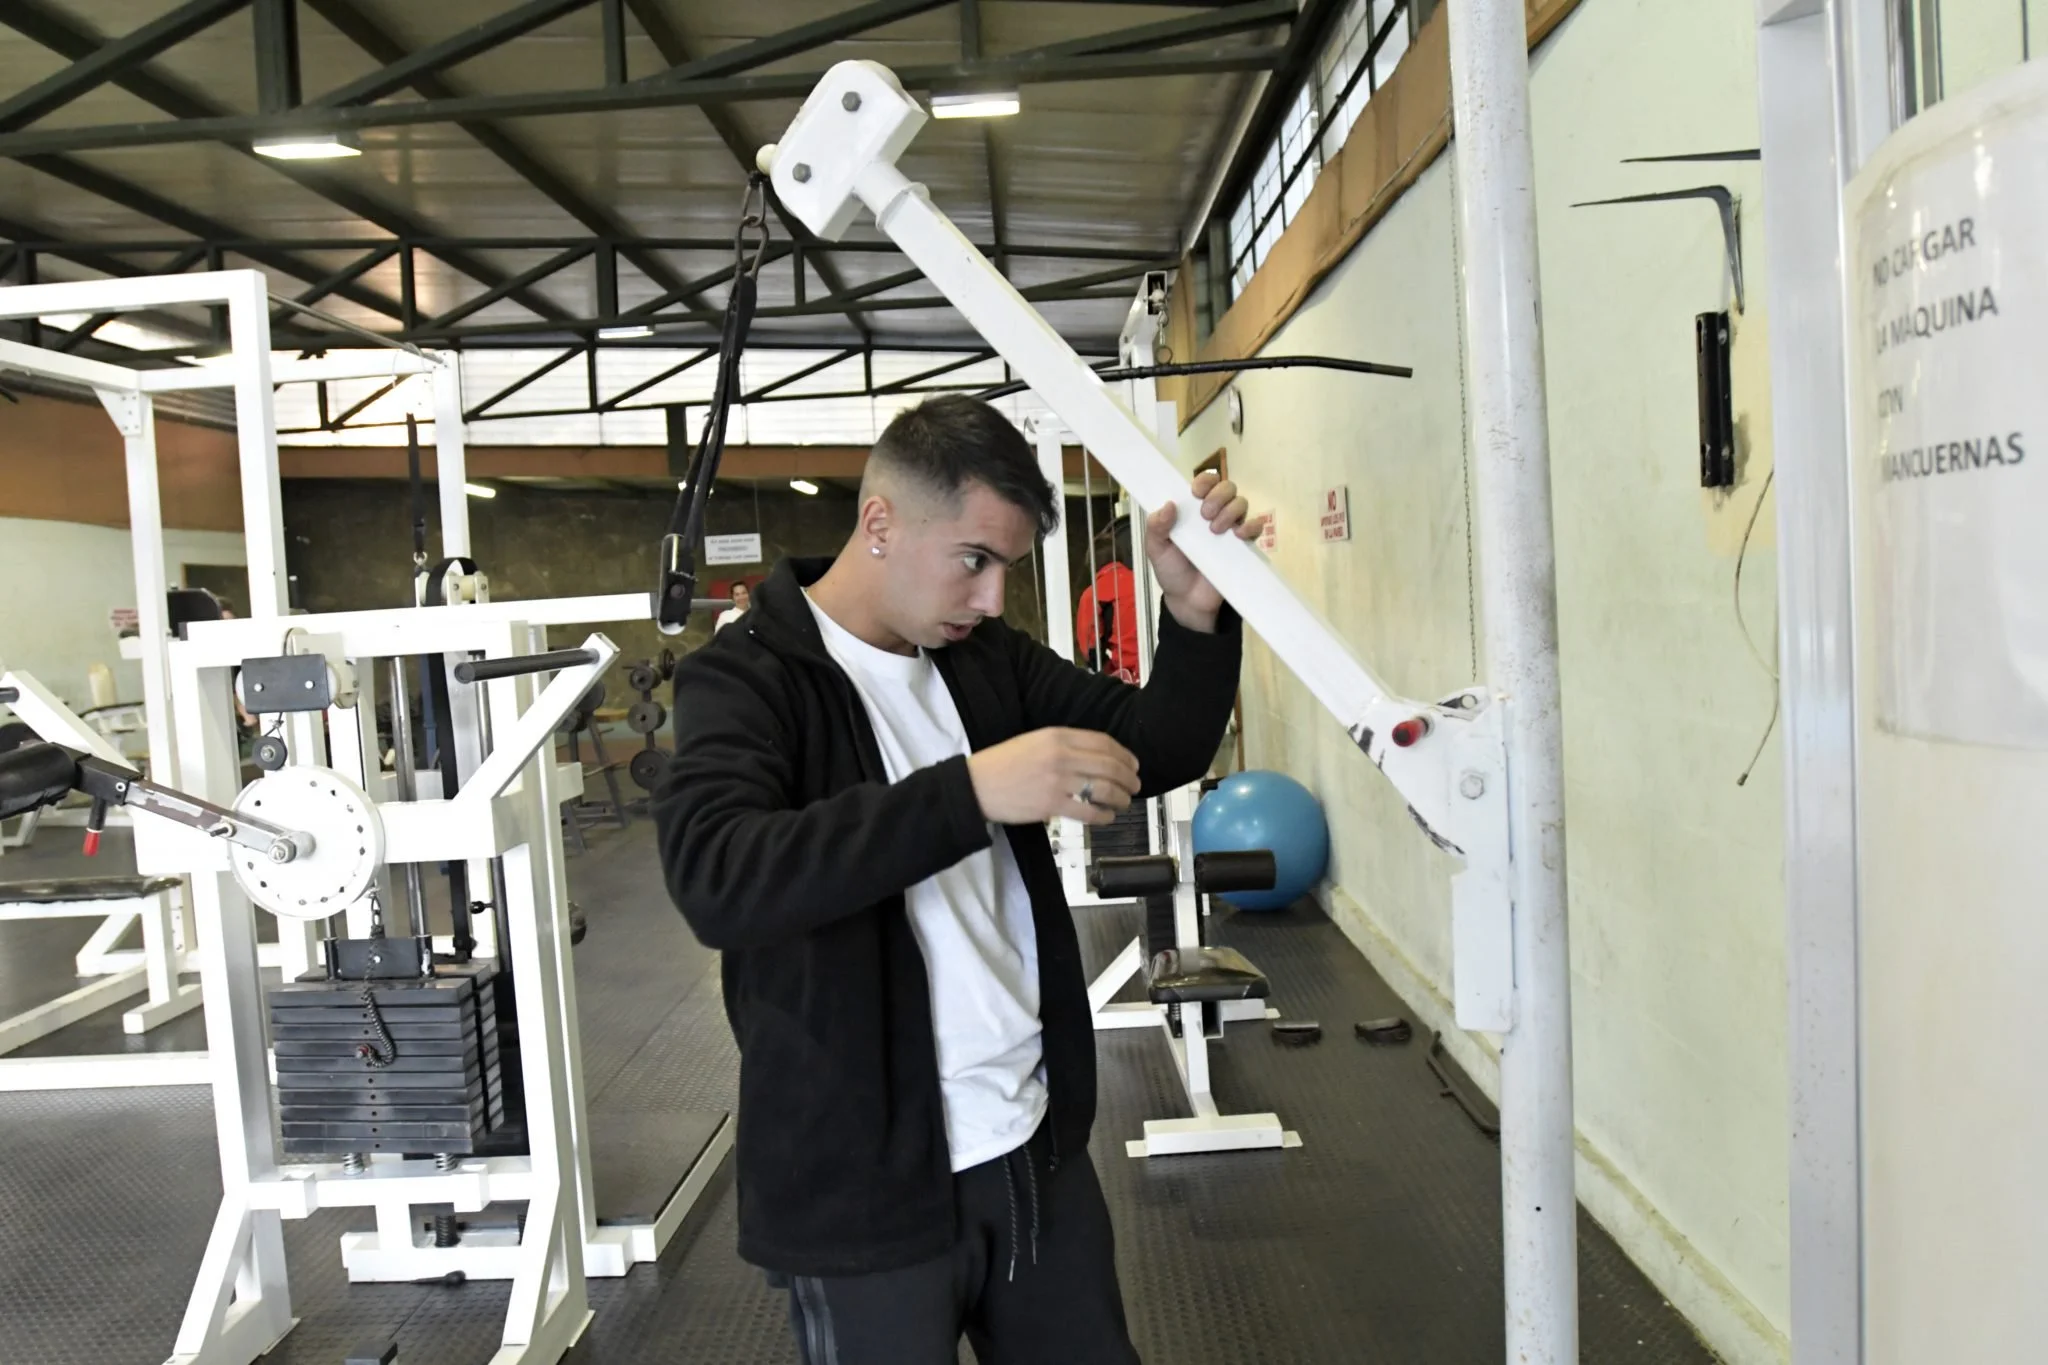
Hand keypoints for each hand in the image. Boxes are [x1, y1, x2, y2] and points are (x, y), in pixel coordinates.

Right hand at [967, 728, 1139, 826]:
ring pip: (1105, 789)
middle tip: (1135, 786)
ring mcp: (1058, 781)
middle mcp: (1061, 756)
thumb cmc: (1003, 763)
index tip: (1133, 764)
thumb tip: (1095, 759)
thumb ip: (1065, 745)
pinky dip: (1104, 816)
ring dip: (1121, 798)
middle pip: (1110, 766)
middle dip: (1129, 778)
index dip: (1124, 755)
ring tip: (1124, 803)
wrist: (977, 785)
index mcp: (1057, 736)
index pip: (1103, 742)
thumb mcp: (1034, 741)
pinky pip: (1089, 811)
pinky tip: (1107, 817)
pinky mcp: (1052, 805)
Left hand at [1144, 470, 1263, 632]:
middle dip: (1218, 496)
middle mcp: (1214, 513)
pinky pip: (1256, 527)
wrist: (1187, 601)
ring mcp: (1230, 529)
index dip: (1204, 481)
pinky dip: (1251, 526)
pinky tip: (1239, 535)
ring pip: (1241, 503)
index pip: (1205, 483)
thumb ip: (1156, 527)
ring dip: (1230, 511)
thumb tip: (1168, 505)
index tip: (1195, 493)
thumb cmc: (1172, 570)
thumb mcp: (1156, 549)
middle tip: (1205, 515)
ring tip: (1215, 531)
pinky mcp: (1243, 546)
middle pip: (1227, 488)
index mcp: (1192, 509)